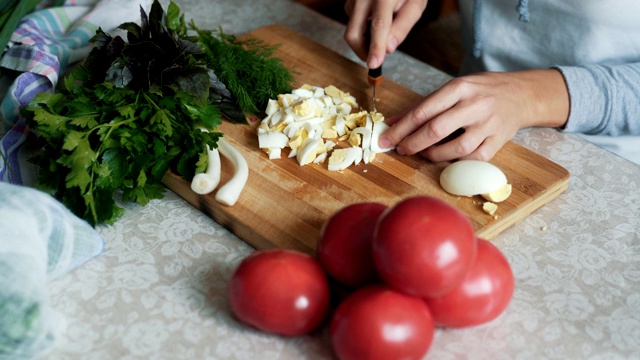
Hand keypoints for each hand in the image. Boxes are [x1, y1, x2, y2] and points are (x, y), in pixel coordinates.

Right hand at [344, 0, 426, 67]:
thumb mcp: (415, 5)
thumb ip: (403, 26)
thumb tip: (388, 49)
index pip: (379, 25)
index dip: (376, 47)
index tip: (374, 64)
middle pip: (354, 33)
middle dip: (363, 52)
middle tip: (377, 59)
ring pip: (353, 30)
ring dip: (366, 39)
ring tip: (385, 27)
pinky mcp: (349, 2)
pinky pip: (353, 23)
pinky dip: (364, 30)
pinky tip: (375, 20)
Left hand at [378, 69, 569, 161]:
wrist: (522, 94)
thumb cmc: (481, 91)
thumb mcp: (454, 89)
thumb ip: (424, 106)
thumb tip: (393, 122)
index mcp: (460, 88)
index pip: (423, 110)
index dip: (401, 128)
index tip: (386, 139)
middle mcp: (475, 105)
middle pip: (436, 129)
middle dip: (413, 143)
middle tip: (400, 149)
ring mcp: (489, 124)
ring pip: (456, 147)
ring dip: (433, 154)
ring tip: (423, 153)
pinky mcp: (499, 140)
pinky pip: (474, 158)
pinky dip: (456, 161)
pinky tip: (447, 157)